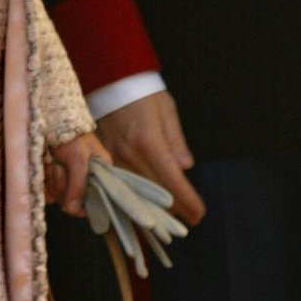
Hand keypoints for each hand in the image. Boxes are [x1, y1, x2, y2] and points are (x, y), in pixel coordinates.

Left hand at [45, 129, 111, 214]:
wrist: (53, 124)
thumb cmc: (72, 138)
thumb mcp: (79, 158)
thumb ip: (78, 184)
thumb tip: (72, 209)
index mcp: (100, 177)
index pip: (94, 202)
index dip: (81, 202)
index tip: (70, 192)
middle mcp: (87, 183)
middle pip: (74, 201)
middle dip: (63, 186)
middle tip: (58, 169)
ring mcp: (70, 184)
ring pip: (60, 198)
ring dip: (53, 182)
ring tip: (52, 165)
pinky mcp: (56, 183)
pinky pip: (49, 195)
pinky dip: (45, 184)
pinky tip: (46, 169)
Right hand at [97, 91, 204, 226]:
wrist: (109, 80)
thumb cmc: (142, 94)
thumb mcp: (167, 110)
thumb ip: (176, 141)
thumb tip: (186, 167)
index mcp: (149, 142)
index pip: (172, 181)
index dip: (188, 202)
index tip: (199, 214)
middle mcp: (129, 155)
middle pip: (154, 194)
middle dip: (174, 211)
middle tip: (190, 220)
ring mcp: (112, 159)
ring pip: (135, 195)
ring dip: (154, 209)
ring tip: (171, 218)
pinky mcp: (101, 159)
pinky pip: (119, 186)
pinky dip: (134, 198)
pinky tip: (144, 206)